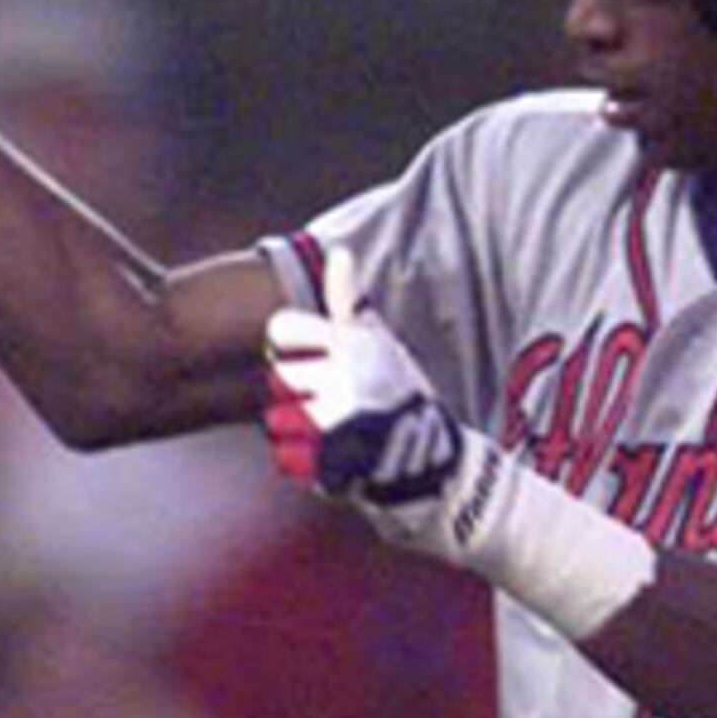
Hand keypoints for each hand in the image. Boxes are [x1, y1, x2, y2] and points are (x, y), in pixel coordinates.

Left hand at [263, 249, 480, 541]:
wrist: (440, 465)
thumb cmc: (401, 397)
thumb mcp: (381, 344)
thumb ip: (349, 302)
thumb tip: (338, 252)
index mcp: (355, 342)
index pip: (281, 329)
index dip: (288, 348)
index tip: (311, 362)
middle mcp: (347, 374)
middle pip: (276, 379)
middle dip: (296, 396)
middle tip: (333, 407)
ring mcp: (340, 419)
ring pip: (276, 420)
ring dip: (296, 433)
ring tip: (335, 435)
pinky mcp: (333, 460)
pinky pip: (285, 458)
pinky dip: (305, 465)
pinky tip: (336, 460)